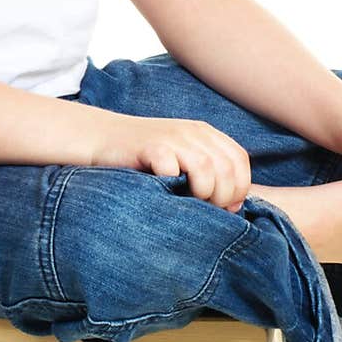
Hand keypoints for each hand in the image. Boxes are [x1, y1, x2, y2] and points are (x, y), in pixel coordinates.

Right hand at [91, 112, 251, 212]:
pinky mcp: (149, 146)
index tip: (225, 207)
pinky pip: (172, 168)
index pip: (240, 160)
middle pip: (228, 168)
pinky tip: (164, 190)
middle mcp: (192, 132)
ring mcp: (171, 138)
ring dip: (203, 193)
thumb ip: (211, 175)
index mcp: (205, 133)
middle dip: (222, 197)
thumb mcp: (183, 158)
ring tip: (188, 202)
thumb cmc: (144, 158)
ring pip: (206, 168)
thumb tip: (235, 206)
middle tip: (206, 210)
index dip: (239, 188)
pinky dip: (172, 184)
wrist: (101, 138)